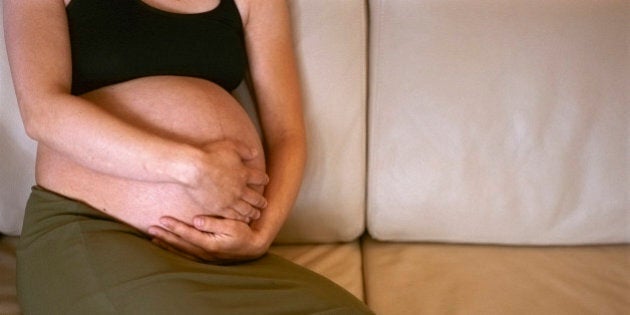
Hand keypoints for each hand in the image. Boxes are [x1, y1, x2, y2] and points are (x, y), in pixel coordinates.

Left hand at [148, 216, 269, 262]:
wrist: (252, 247)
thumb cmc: (244, 233)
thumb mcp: (233, 226)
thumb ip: (214, 223)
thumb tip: (196, 220)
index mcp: (210, 243)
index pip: (188, 234)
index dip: (174, 226)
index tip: (163, 218)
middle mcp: (204, 252)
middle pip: (180, 243)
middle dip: (165, 235)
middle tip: (150, 227)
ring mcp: (204, 256)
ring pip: (180, 250)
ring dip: (166, 243)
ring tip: (153, 236)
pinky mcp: (204, 257)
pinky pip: (185, 254)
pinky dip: (173, 250)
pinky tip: (165, 245)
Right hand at [187, 140, 267, 222]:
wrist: (193, 169)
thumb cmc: (210, 154)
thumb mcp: (231, 146)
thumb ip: (244, 150)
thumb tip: (255, 153)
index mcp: (244, 174)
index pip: (259, 178)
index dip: (263, 179)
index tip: (265, 181)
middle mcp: (240, 189)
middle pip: (255, 197)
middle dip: (261, 201)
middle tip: (264, 204)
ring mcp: (230, 200)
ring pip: (246, 209)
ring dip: (253, 212)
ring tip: (256, 214)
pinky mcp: (220, 208)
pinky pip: (233, 216)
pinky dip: (240, 218)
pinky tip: (243, 220)